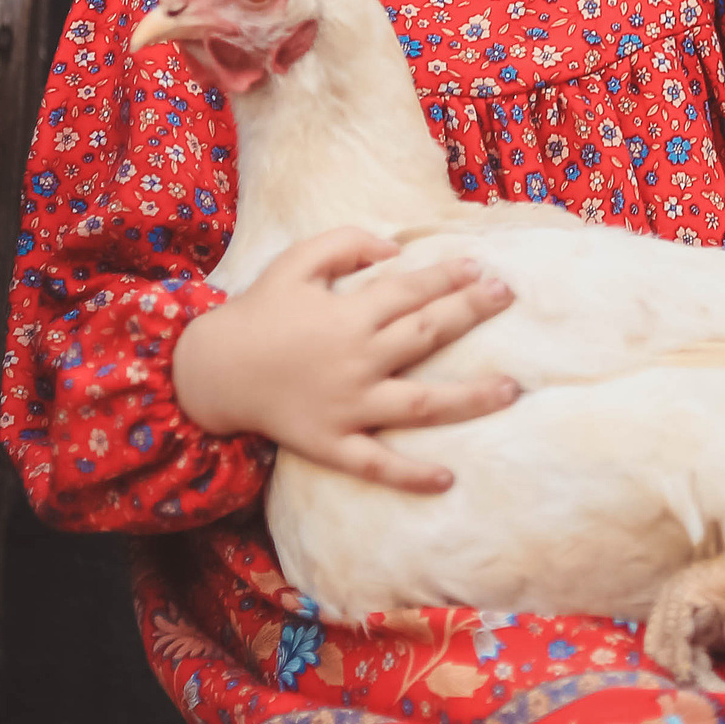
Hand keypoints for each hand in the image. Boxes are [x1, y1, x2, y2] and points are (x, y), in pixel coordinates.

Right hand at [172, 227, 518, 492]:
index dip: (451, 276)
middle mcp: (357, 359)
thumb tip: (394, 249)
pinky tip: (447, 479)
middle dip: (471, 312)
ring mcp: (349, 406)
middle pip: (428, 335)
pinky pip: (377, 464)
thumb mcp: (294, 262)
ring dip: (470, 397)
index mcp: (348, 315)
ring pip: (422, 404)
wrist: (213, 370)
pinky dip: (410, 475)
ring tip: (511, 389)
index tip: (482, 266)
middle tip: (508, 297)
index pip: (412, 290)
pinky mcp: (334, 443)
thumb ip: (344, 244)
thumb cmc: (258, 312)